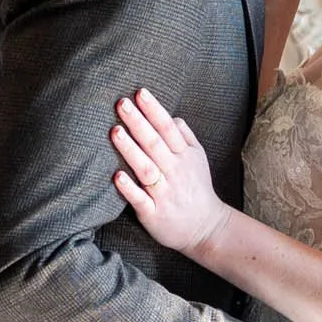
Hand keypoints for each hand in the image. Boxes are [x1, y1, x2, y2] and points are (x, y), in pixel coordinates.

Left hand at [111, 89, 226, 257]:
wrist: (206, 228)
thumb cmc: (196, 189)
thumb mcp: (198, 159)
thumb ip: (185, 136)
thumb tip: (172, 116)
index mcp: (184, 156)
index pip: (168, 129)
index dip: (154, 110)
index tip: (140, 93)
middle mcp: (175, 172)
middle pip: (155, 144)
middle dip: (138, 122)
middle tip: (121, 103)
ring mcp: (164, 193)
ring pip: (146, 168)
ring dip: (130, 150)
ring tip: (115, 131)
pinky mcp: (154, 213)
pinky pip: (140, 199)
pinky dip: (129, 188)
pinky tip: (117, 176)